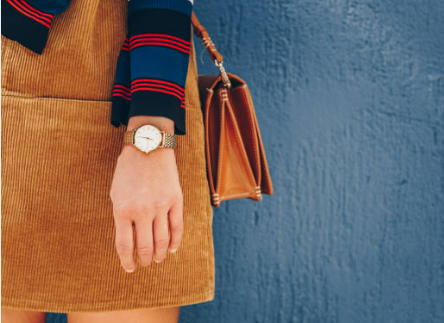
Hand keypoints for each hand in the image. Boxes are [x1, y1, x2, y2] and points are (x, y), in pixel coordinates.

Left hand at [109, 116, 182, 272]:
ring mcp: (160, 206)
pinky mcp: (175, 200)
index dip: (127, 260)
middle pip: (144, 246)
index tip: (129, 267)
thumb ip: (121, 216)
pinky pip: (177, 227)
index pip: (125, 245)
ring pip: (162, 240)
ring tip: (157, 259)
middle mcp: (142, 211)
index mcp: (122, 210)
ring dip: (159, 254)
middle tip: (144, 263)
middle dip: (144, 259)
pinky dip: (175, 241)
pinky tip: (172, 249)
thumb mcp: (116, 193)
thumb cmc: (128, 170)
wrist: (149, 147)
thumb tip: (128, 239)